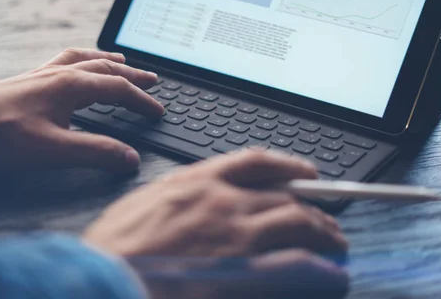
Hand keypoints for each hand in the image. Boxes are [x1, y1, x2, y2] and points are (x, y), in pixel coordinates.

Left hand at [0, 48, 163, 174]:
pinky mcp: (28, 80)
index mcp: (71, 86)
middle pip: (105, 68)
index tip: (158, 111)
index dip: (141, 101)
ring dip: (107, 61)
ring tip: (121, 62)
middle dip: (132, 75)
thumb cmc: (0, 136)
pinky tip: (76, 67)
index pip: (118, 89)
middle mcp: (59, 74)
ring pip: (84, 59)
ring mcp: (42, 74)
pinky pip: (63, 61)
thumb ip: (96, 152)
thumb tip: (131, 158)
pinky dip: (82, 60)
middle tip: (153, 79)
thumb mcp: (54, 150)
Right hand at [84, 150, 348, 297]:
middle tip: (325, 218)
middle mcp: (222, 201)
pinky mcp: (245, 272)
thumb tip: (197, 194)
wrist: (105, 279)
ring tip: (335, 244)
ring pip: (299, 223)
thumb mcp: (141, 204)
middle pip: (285, 194)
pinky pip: (298, 265)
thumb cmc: (114, 249)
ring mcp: (236, 235)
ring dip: (325, 233)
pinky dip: (322, 270)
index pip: (255, 162)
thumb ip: (176, 194)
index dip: (287, 166)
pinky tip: (333, 275)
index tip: (304, 173)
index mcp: (195, 181)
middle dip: (312, 207)